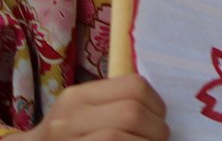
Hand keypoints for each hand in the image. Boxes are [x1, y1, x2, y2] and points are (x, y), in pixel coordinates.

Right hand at [8, 74, 168, 139]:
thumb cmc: (62, 138)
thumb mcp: (80, 113)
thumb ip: (111, 105)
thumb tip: (158, 113)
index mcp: (78, 96)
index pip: (133, 86)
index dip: (156, 104)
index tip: (158, 119)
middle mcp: (70, 117)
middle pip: (132, 113)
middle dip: (156, 130)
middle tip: (159, 139)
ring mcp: (69, 140)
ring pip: (120, 137)